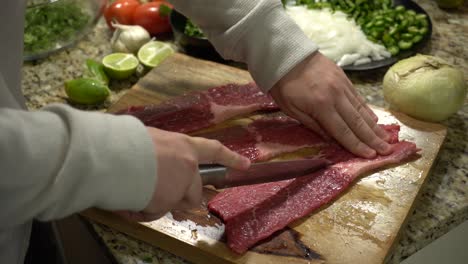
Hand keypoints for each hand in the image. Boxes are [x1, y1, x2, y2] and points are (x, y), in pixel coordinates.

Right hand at [116, 127, 249, 221]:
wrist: (115, 156)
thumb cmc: (127, 142)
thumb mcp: (150, 139)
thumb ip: (162, 151)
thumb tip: (155, 160)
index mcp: (184, 146)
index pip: (214, 150)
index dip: (230, 157)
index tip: (245, 164)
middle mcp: (188, 166)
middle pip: (194, 191)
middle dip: (180, 196)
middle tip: (159, 192)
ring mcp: (180, 186)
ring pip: (175, 204)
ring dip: (158, 203)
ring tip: (137, 191)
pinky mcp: (169, 202)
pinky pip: (156, 212)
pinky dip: (143, 211)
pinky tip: (130, 200)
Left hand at [269, 51, 391, 157]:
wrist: (288, 55)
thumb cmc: (284, 86)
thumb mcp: (291, 109)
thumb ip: (313, 125)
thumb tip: (333, 140)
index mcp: (321, 106)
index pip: (342, 131)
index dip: (357, 145)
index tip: (371, 156)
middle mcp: (336, 96)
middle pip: (357, 122)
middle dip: (373, 139)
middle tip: (387, 150)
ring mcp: (342, 86)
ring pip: (362, 110)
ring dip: (375, 126)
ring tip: (387, 139)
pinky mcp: (344, 78)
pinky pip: (358, 98)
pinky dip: (368, 110)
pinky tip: (376, 120)